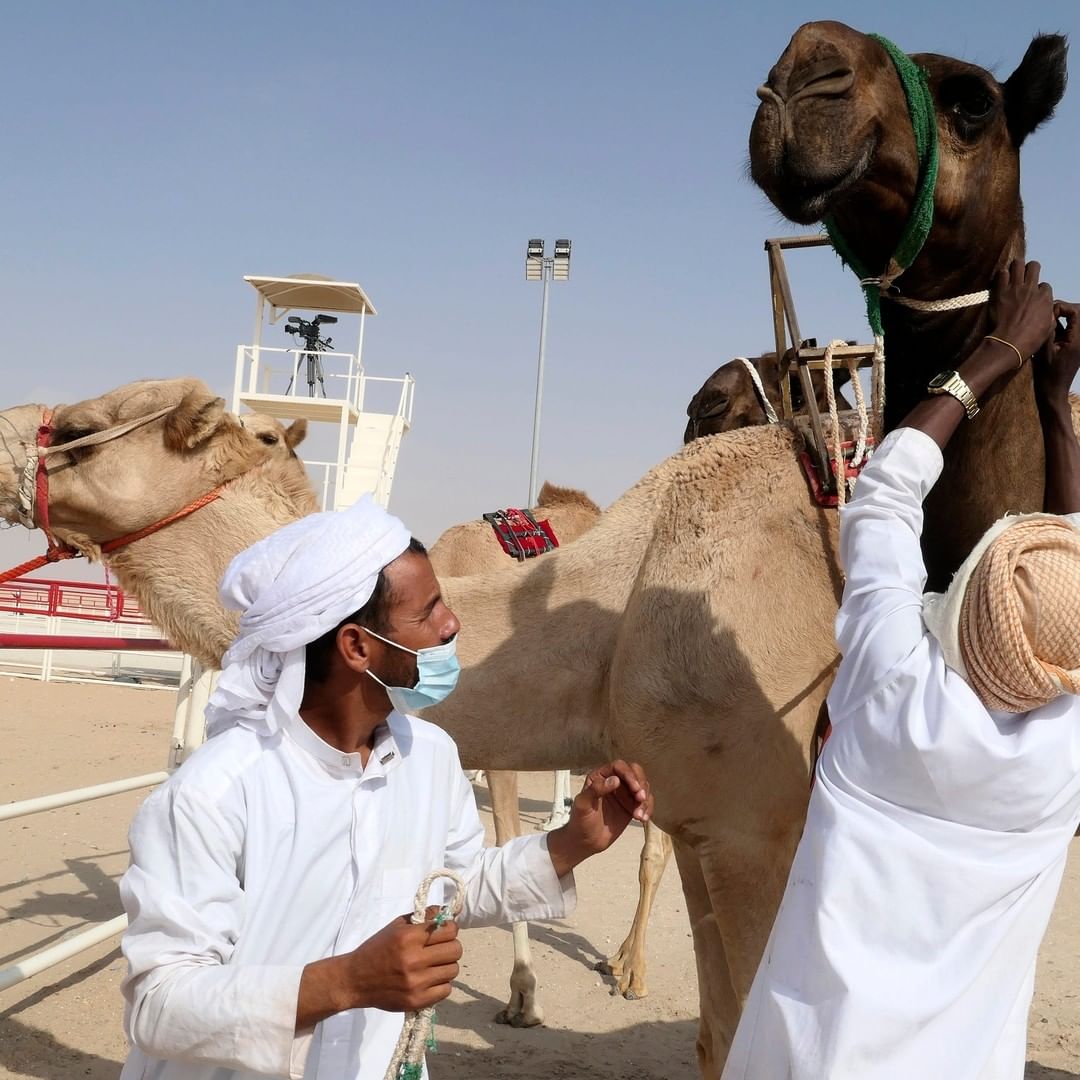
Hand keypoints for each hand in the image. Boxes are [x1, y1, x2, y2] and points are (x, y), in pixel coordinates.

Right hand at [344, 908, 461, 1011]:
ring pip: (453, 970)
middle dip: (451, 947)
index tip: (444, 932)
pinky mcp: (417, 1001)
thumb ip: (423, 917)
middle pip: (456, 951)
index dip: (450, 929)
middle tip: (440, 949)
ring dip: (446, 966)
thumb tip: (447, 912)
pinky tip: (429, 980)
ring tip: (434, 965)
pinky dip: (441, 984)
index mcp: (409, 938)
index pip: (449, 930)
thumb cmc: (377, 948)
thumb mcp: (397, 926)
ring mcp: (416, 983)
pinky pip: (446, 990)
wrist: (355, 980)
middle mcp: (414, 960)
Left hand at [546, 761, 652, 877]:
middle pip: (635, 772)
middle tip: (641, 798)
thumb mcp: (583, 804)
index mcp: (600, 777)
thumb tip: (615, 779)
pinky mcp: (631, 807)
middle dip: (641, 784)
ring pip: (643, 787)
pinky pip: (645, 802)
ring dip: (645, 800)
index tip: (635, 788)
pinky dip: (647, 809)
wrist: (586, 842)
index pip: (618, 767)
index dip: (629, 774)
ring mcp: (624, 794)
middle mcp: (614, 782)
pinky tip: (642, 819)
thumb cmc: (580, 821)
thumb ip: (596, 790)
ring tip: (639, 816)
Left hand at [987, 258, 1054, 367]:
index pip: (1044, 285)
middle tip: (1024, 275)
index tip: (1033, 296)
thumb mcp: (1048, 327)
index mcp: (1045, 298)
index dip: (1039, 289)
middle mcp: (1031, 289)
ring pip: (1018, 264)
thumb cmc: (1030, 340)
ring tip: (1012, 272)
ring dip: (1015, 266)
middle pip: (1034, 266)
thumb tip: (1047, 311)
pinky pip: (1001, 274)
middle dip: (1030, 268)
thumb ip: (1048, 314)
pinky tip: (1000, 280)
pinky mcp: (1000, 291)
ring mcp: (1015, 289)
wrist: (1009, 342)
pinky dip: (1001, 275)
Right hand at [1033, 301, 1078, 406]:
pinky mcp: (1074, 344)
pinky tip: (1049, 328)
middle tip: (1047, 314)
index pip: (1077, 311)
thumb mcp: (1043, 352)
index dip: (1062, 307)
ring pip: (1075, 319)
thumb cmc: (1047, 374)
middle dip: (1064, 309)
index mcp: (1077, 339)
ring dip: (1062, 315)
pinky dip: (1061, 324)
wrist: (1053, 391)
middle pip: (1079, 312)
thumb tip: (1047, 313)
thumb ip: (1047, 331)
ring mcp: (1078, 341)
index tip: (1047, 314)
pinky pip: (1070, 328)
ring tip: (1047, 320)